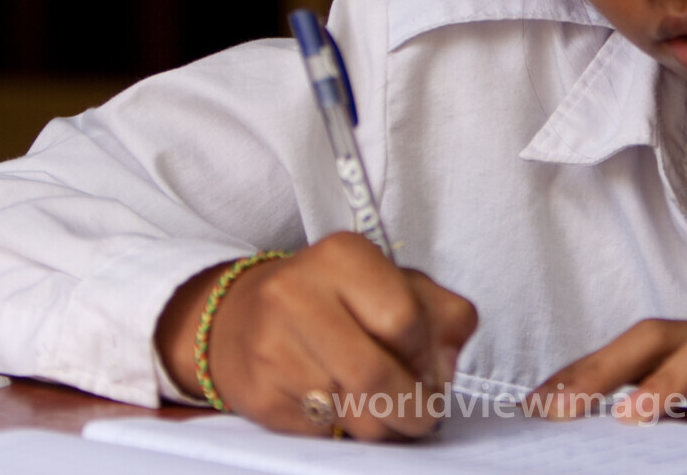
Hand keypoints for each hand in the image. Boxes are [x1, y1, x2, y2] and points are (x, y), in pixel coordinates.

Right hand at [156, 232, 476, 439]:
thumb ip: (441, 313)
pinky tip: (343, 407)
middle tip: (422, 414)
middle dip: (413, 408)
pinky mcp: (258, 394)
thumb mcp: (395, 285)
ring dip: (383, 424)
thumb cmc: (335, 301)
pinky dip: (345, 429)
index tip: (431, 369)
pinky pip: (324, 430)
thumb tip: (445, 364)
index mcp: (342, 255)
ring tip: (385, 409)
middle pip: (377, 375)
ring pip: (352, 412)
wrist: (241, 319)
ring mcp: (271, 346)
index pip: (404, 319)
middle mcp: (297, 293)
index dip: (427, 355)